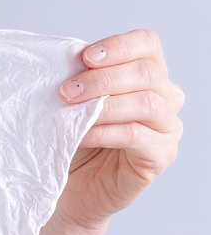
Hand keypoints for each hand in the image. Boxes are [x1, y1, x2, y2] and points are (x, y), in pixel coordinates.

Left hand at [57, 29, 183, 233]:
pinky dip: (106, 132)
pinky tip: (82, 135)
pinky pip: (138, 136)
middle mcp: (166, 97)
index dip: (119, 46)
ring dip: (105, 104)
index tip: (85, 57)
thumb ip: (80, 78)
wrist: (70, 189)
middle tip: (66, 91)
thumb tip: (71, 57)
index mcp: (148, 74)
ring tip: (71, 111)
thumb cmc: (74, 141)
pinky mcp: (161, 156)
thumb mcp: (75, 103)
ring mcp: (167, 127)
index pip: (148, 44)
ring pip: (147, 103)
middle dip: (102, 79)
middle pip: (147, 73)